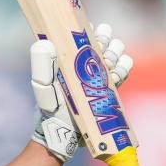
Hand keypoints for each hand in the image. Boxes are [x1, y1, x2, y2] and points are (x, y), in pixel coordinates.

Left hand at [30, 23, 132, 161]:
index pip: (81, 35)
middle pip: (103, 41)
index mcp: (67, 58)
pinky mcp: (109, 88)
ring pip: (115, 54)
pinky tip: (118, 69)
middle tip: (102, 49)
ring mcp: (98, 75)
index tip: (92, 32)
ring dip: (115, 53)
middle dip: (106, 41)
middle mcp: (83, 64)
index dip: (88, 30)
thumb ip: (42, 66)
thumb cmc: (50, 109)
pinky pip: (123, 71)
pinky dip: (124, 67)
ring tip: (108, 62)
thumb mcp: (43, 88)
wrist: (65, 135)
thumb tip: (45, 43)